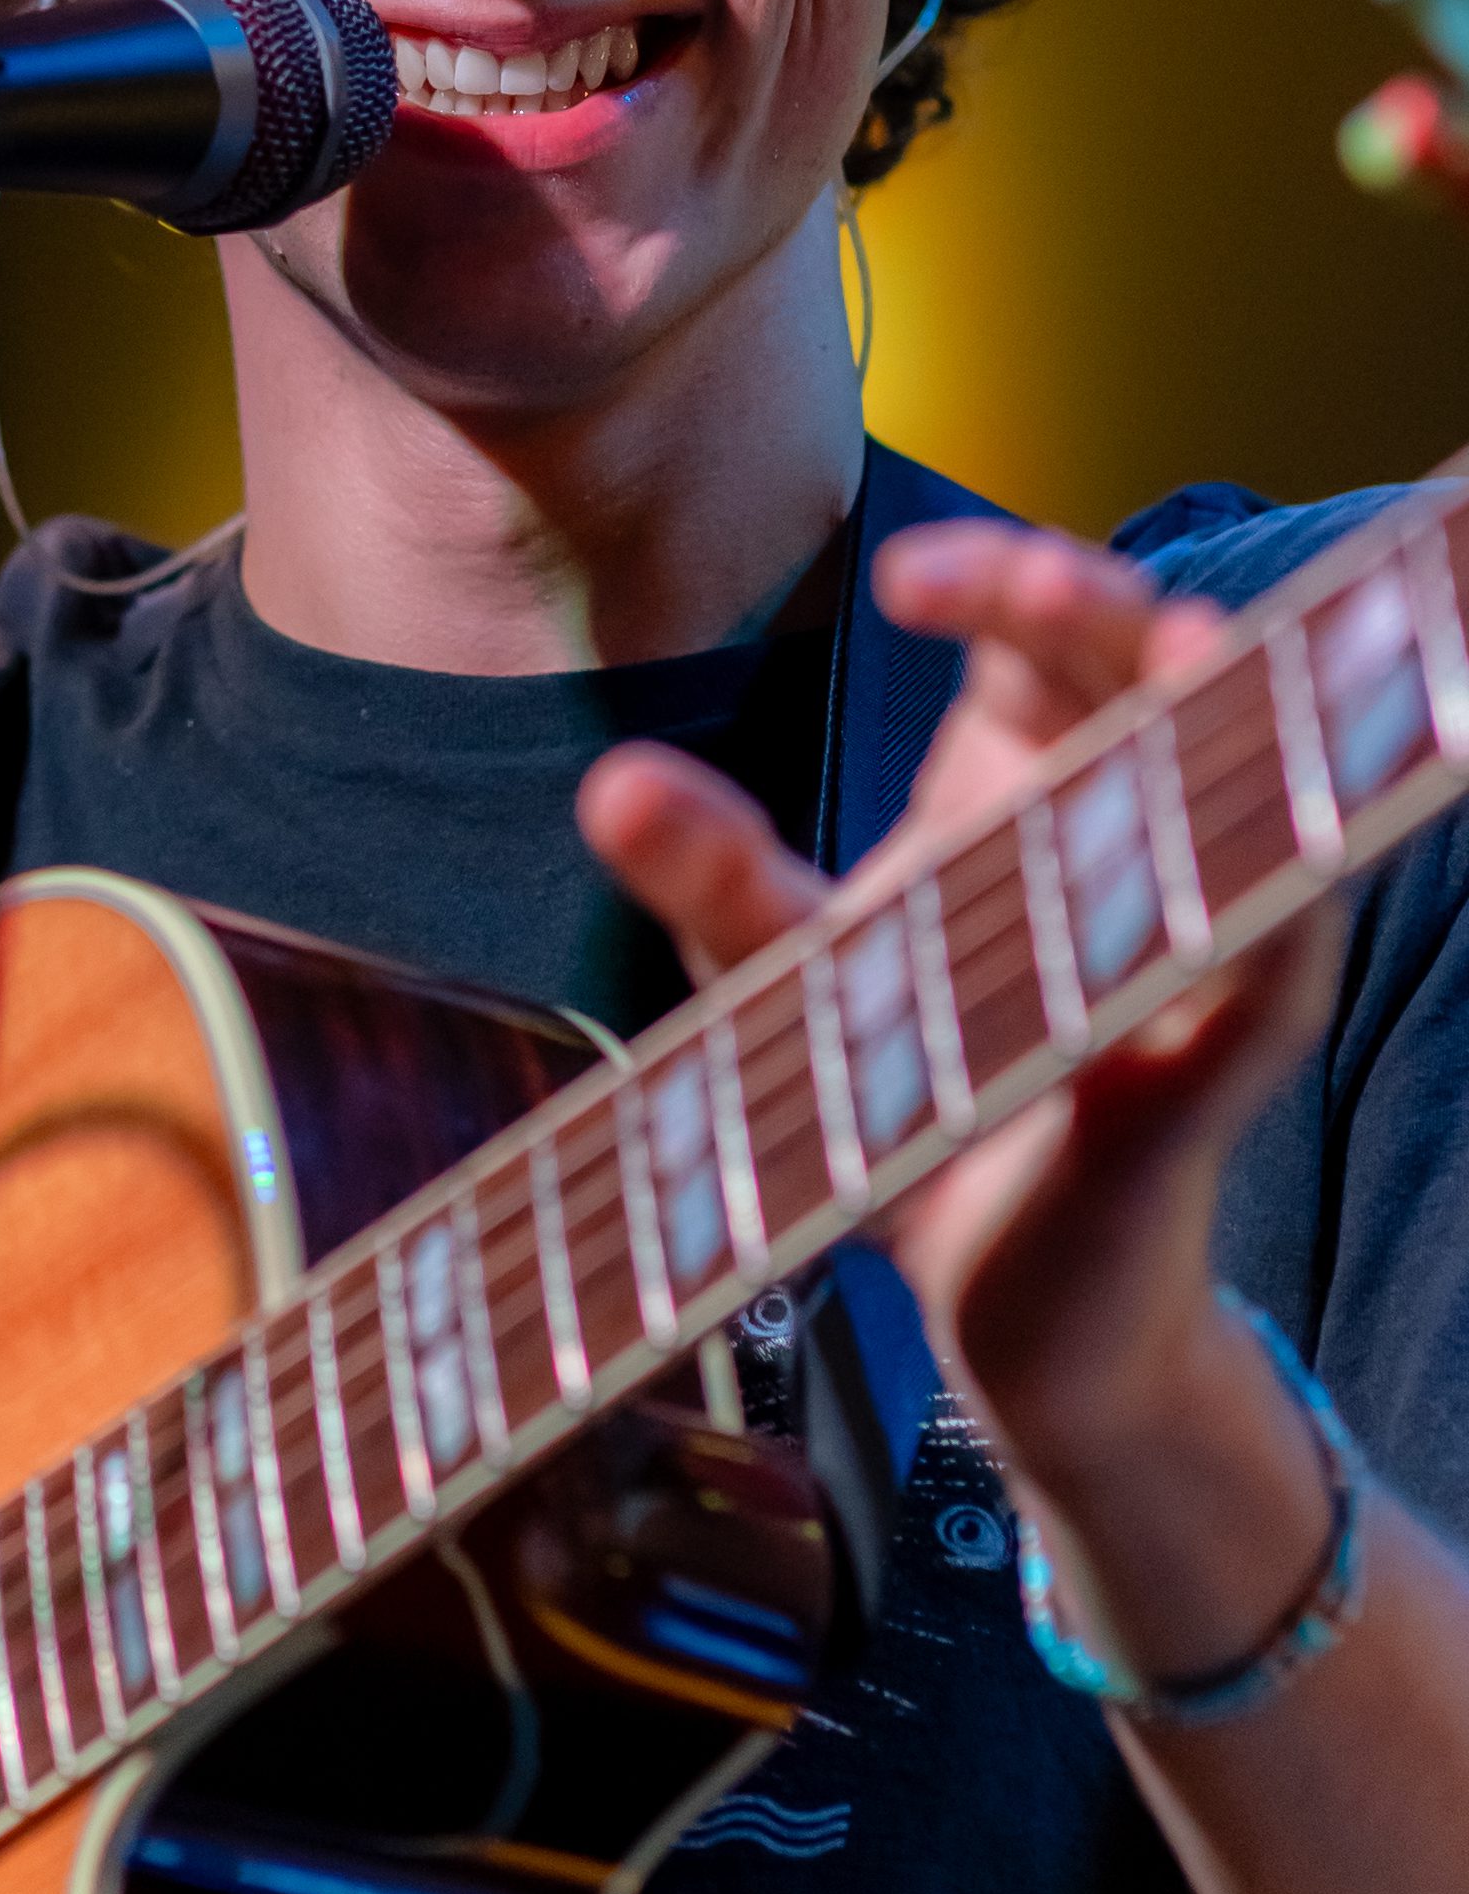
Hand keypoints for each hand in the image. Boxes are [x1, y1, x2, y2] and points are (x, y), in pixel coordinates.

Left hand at [575, 520, 1341, 1513]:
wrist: (1014, 1314)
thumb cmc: (914, 1105)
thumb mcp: (790, 980)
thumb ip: (714, 878)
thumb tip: (616, 787)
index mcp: (1030, 783)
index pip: (1043, 632)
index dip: (1002, 579)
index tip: (906, 581)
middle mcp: (1130, 834)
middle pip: (1158, 667)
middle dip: (1105, 609)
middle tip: (1037, 583)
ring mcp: (1192, 944)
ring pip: (1250, 785)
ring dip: (1224, 716)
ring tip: (1177, 653)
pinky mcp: (1214, 1074)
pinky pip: (1279, 970)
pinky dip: (1276, 911)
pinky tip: (1248, 874)